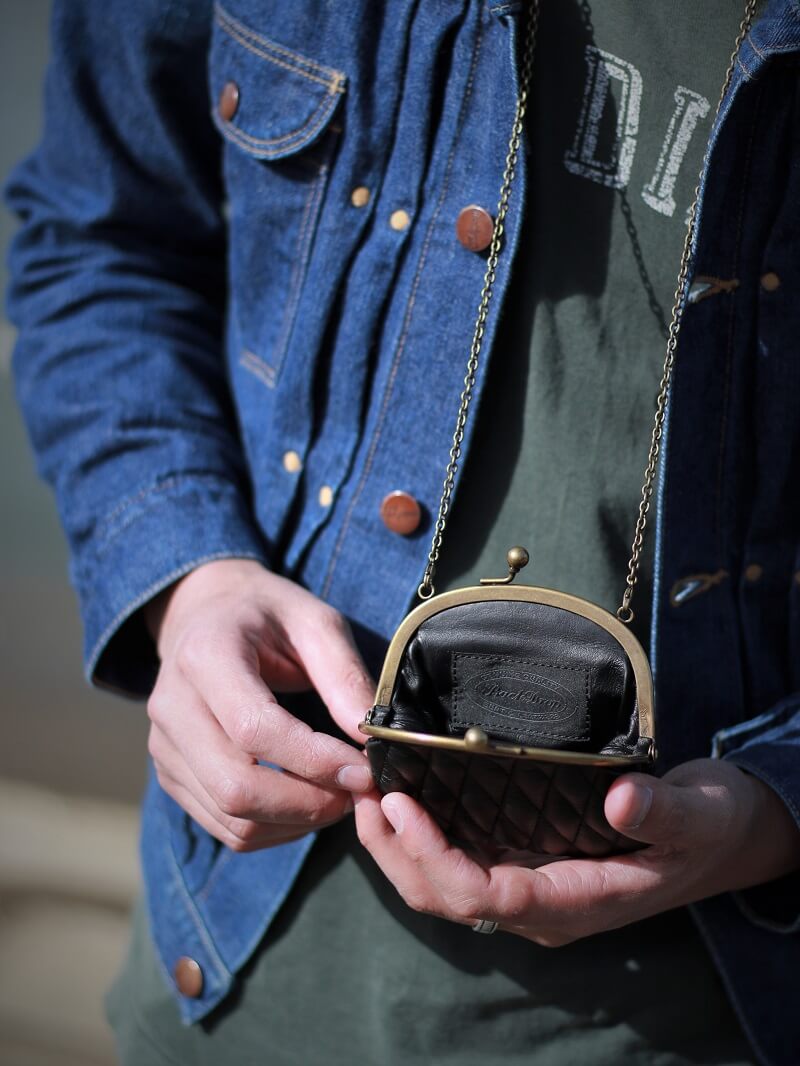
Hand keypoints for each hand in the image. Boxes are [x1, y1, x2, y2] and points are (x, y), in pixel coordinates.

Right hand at [146, 558, 374, 852]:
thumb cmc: (267, 615)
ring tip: (339, 796)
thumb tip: (373, 738)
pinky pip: (225, 827)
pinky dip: (275, 829)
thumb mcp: (315, 621)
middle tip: (357, 791)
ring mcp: (164, 747)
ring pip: (232, 820)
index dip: (313, 761)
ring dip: (297, 822)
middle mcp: (172, 706)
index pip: (254, 730)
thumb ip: (344, 675)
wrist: (204, 614)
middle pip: (236, 788)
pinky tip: (308, 802)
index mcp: (205, 656)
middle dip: (308, 803)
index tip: (363, 770)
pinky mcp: (171, 776)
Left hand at [354, 758, 799, 943]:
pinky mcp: (526, 860)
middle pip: (445, 896)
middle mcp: (542, 903)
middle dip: (394, 850)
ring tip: (366, 787)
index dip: (433, 856)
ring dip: (396, 843)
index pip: (486, 894)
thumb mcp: (700, 815)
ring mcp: (531, 884)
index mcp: (577, 901)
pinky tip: (404, 792)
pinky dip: (420, 832)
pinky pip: (457, 859)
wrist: (722, 836)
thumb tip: (621, 797)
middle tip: (361, 787)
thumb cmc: (711, 826)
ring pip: (442, 884)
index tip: (399, 803)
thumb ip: (663, 812)